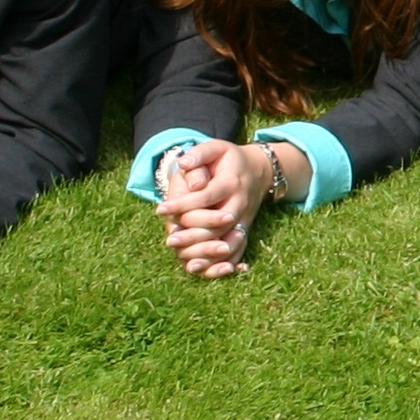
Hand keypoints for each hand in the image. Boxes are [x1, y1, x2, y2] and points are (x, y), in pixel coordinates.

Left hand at [156, 137, 306, 278]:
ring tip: (188, 264)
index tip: (160, 210)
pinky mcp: (245, 230)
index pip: (206, 196)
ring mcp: (245, 219)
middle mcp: (241, 204)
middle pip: (219, 224)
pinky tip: (206, 271)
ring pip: (230, 242)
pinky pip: (238, 251)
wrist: (259, 171)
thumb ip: (199, 153)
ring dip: (210, 255)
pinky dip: (224, 264)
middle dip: (194, 234)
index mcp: (232, 182)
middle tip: (169, 240)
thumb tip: (183, 164)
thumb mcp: (216, 148)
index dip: (183, 204)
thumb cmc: (230, 160)